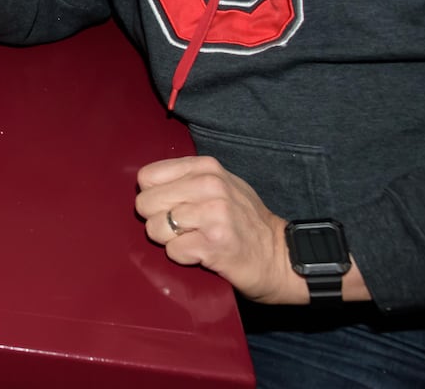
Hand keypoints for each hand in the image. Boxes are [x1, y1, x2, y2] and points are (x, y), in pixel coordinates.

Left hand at [134, 155, 301, 304]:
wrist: (279, 256)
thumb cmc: (243, 222)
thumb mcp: (219, 185)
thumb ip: (185, 179)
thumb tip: (145, 183)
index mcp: (206, 167)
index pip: (147, 176)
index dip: (152, 196)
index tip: (171, 206)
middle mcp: (209, 185)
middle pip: (145, 203)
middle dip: (157, 220)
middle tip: (183, 228)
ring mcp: (213, 213)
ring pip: (155, 227)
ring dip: (170, 241)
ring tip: (194, 240)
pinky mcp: (214, 242)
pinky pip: (172, 250)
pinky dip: (183, 257)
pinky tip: (203, 253)